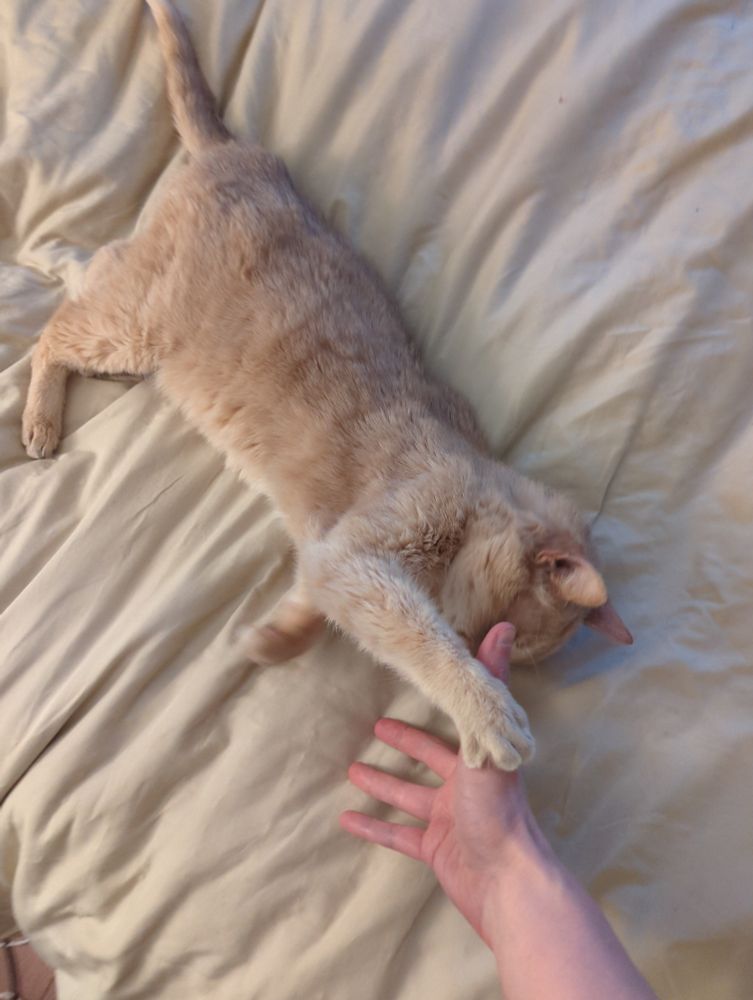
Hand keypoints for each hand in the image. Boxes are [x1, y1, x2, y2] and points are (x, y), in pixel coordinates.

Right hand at [340, 622, 546, 944]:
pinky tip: (345, 819)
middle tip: (373, 727)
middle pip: (427, 760)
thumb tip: (505, 625)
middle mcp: (464, 786)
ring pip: (407, 797)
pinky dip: (373, 827)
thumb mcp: (488, 739)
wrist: (507, 880)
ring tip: (350, 769)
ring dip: (380, 784)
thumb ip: (493, 681)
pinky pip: (397, 835)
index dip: (435, 702)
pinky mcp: (435, 850)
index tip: (416, 681)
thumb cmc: (499, 808)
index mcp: (477, 757)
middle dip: (401, 743)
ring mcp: (448, 820)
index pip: (452, 725)